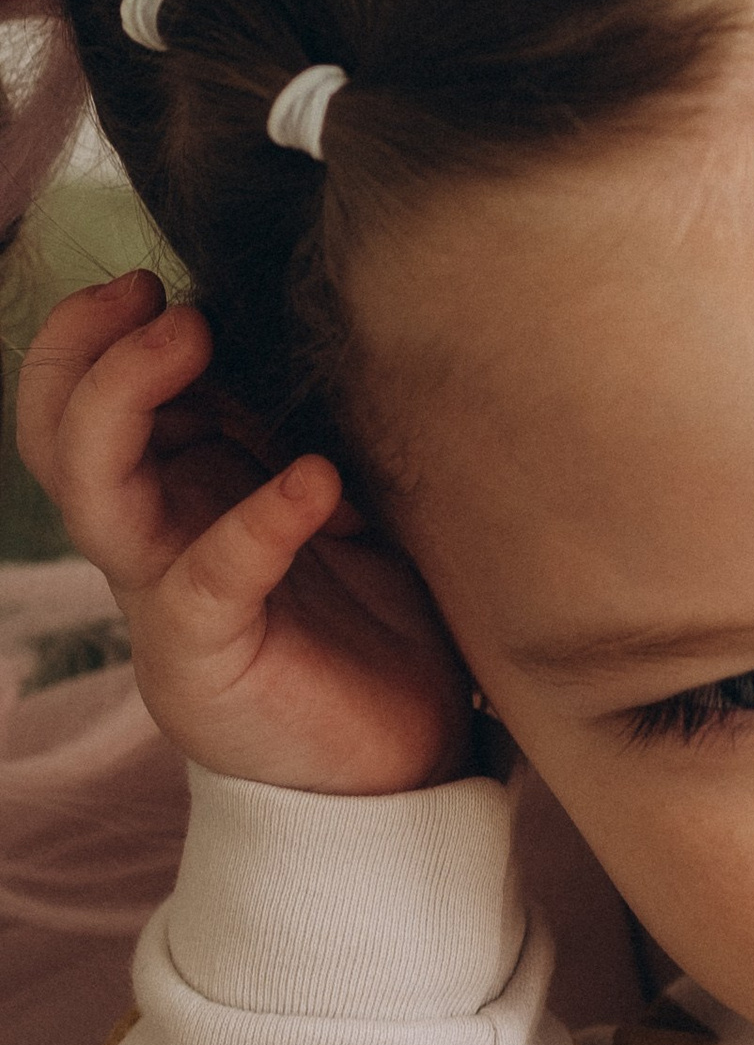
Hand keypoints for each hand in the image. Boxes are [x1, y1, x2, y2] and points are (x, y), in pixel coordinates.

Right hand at [14, 275, 470, 791]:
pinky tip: (314, 480)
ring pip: (93, 490)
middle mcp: (153, 540)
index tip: (164, 280)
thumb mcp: (336, 501)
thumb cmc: (376, 625)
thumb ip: (298, 429)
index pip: (87, 402)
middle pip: (59, 434)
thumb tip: (304, 337)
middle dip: (87, 349)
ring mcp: (167, 599)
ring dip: (126, 397)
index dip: (104, 332)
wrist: (402, 764)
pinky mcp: (209, 658)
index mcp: (175, 494)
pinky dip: (257, 518)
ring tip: (195, 338)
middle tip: (158, 297)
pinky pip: (208, 576)